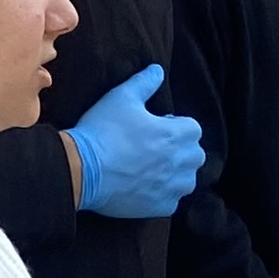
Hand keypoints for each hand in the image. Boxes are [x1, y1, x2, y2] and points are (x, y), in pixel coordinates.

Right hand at [68, 65, 202, 218]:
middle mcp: (178, 162)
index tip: (159, 127)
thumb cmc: (102, 131)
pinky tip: (146, 188)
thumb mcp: (121, 97)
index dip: (178, 126)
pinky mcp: (158, 207)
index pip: (194, 129)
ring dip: (178, 174)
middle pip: (196, 156)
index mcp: (174, 134)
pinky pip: (172, 202)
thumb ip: (144, 83)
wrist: (82, 169)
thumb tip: (158, 70)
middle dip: (183, 150)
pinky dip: (164, 196)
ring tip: (156, 170)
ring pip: (188, 181)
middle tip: (159, 148)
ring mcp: (170, 187)